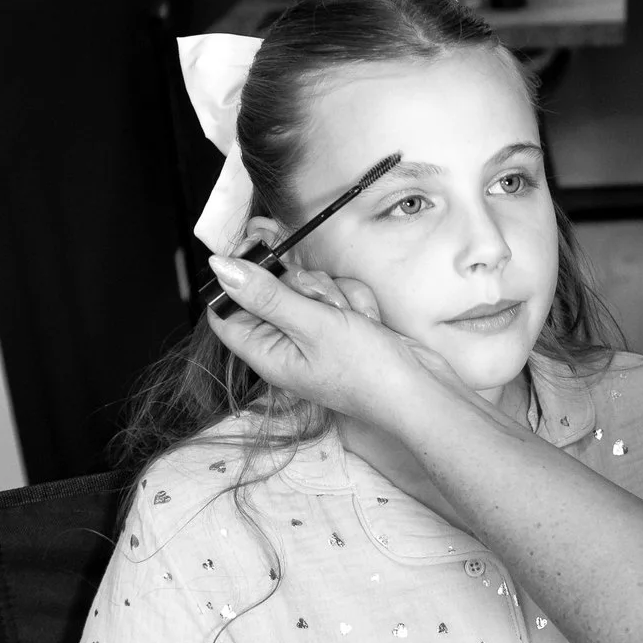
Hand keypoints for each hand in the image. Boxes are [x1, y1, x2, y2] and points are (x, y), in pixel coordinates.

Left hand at [206, 261, 465, 434]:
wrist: (420, 389)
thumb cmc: (368, 373)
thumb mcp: (313, 325)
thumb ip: (266, 294)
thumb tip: (221, 269)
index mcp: (266, 351)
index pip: (226, 310)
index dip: (235, 279)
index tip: (253, 252)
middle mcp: (286, 343)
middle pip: (271, 289)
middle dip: (303, 285)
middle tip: (321, 300)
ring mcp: (315, 333)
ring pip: (309, 285)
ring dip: (334, 292)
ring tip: (351, 318)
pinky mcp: (341, 324)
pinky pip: (336, 293)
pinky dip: (354, 299)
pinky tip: (367, 320)